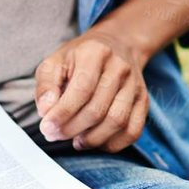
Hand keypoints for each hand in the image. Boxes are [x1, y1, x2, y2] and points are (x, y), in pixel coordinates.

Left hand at [33, 29, 149, 151]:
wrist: (117, 45)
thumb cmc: (80, 57)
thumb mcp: (55, 62)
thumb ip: (46, 85)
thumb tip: (45, 110)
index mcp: (95, 52)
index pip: (81, 89)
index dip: (63, 113)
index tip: (47, 128)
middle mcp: (119, 67)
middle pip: (98, 109)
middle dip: (73, 129)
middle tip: (56, 135)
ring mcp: (134, 85)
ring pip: (117, 122)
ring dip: (93, 139)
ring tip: (76, 140)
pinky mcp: (143, 101)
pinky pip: (133, 131)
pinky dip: (113, 144)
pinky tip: (96, 141)